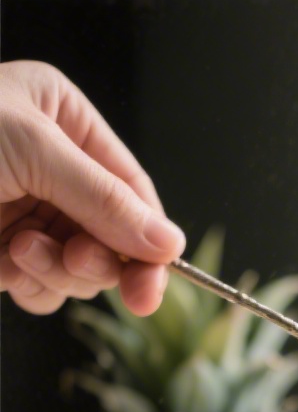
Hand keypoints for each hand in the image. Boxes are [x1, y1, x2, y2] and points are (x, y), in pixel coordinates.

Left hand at [0, 60, 184, 314]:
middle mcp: (52, 169)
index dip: (148, 239)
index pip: (132, 188)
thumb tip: (168, 242)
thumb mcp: (33, 150)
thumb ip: (104, 199)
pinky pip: (44, 289)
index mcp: (64, 122)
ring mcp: (29, 215)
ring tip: (17, 251)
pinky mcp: (4, 255)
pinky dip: (30, 286)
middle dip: (96, 257)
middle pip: (114, 237)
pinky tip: (4, 266)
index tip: (151, 284)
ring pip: (81, 270)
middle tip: (76, 261)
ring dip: (57, 272)